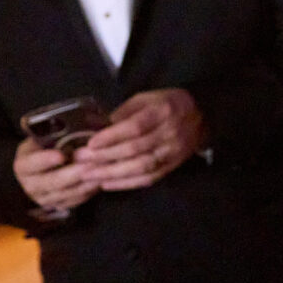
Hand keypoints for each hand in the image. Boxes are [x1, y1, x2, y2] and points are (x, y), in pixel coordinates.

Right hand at [14, 139, 99, 212]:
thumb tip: (73, 117)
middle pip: (51, 182)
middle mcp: (30, 184)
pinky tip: (101, 180)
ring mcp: (43, 197)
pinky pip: (75, 201)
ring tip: (102, 170)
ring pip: (66, 193)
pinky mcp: (58, 205)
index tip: (61, 155)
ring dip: (85, 183)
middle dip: (73, 172)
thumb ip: (56, 132)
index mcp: (23, 164)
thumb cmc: (48, 145)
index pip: (29, 164)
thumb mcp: (45, 136)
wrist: (45, 167)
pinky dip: (89, 191)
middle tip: (92, 162)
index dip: (44, 160)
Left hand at [73, 88, 205, 190]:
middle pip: (135, 149)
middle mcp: (170, 133)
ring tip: (89, 176)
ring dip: (112, 173)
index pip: (136, 127)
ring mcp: (172, 152)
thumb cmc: (167, 104)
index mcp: (163, 111)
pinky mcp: (172, 166)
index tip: (90, 143)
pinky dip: (126, 183)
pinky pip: (148, 178)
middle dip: (105, 157)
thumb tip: (96, 126)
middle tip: (81, 162)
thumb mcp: (146, 98)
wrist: (201, 117)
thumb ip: (123, 112)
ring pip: (141, 167)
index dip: (112, 137)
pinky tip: (107, 184)